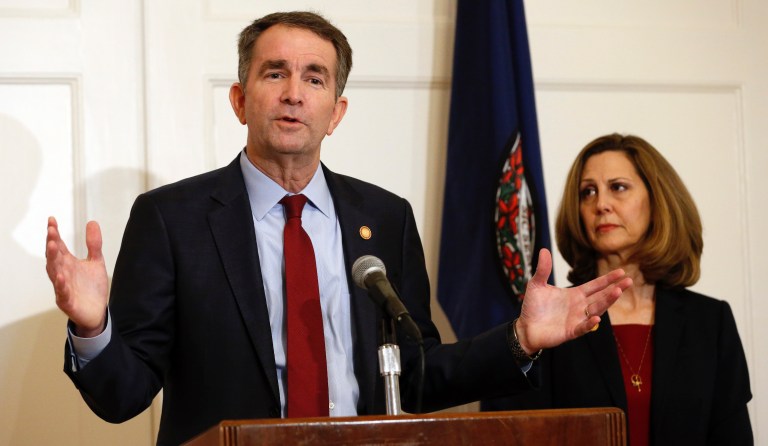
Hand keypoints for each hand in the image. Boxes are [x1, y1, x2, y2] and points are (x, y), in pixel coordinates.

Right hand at [45, 216, 108, 336]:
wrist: (97, 311)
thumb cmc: (92, 287)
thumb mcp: (96, 261)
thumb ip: (94, 244)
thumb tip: (92, 222)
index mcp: (68, 263)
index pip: (58, 246)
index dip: (54, 234)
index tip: (52, 220)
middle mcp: (62, 273)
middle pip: (54, 257)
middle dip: (52, 244)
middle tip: (51, 231)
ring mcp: (63, 287)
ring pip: (54, 273)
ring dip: (52, 260)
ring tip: (52, 246)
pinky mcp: (67, 302)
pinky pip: (62, 293)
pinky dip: (60, 285)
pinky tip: (61, 276)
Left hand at [515, 248, 631, 353]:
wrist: (525, 327)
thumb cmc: (533, 307)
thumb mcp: (536, 285)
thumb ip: (543, 269)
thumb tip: (544, 250)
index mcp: (574, 295)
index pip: (595, 286)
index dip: (607, 279)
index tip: (621, 272)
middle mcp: (579, 306)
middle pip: (600, 297)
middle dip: (614, 289)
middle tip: (629, 281)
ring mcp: (576, 319)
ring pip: (596, 310)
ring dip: (607, 302)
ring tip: (617, 292)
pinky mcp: (570, 331)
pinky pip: (582, 327)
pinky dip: (589, 323)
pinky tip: (596, 317)